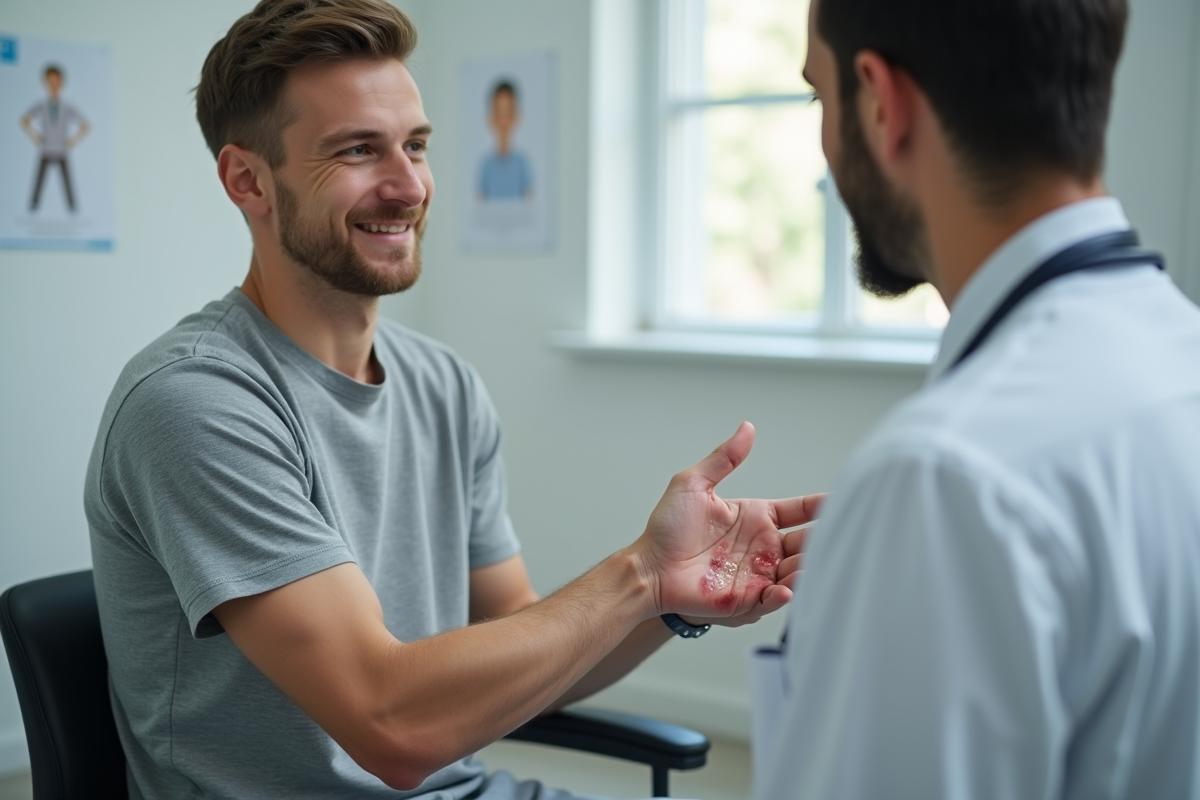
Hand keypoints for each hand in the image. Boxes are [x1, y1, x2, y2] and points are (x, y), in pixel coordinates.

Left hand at [631, 422, 822, 619]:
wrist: (649, 568)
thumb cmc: (666, 528)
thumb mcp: (694, 484)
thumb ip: (724, 458)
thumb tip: (747, 427)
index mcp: (756, 517)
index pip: (799, 511)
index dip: (820, 507)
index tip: (840, 502)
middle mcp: (762, 546)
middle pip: (806, 543)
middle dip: (822, 541)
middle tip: (837, 537)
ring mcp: (757, 574)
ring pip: (797, 571)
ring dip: (808, 568)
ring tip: (810, 563)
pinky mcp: (747, 600)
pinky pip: (774, 599)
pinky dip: (785, 595)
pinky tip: (786, 588)